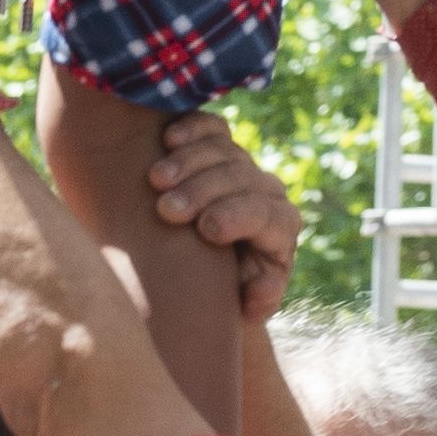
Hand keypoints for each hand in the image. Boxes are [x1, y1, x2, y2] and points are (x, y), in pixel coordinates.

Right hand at [149, 110, 300, 324]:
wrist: (201, 276)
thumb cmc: (225, 296)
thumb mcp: (243, 307)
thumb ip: (259, 300)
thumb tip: (264, 283)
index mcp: (281, 228)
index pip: (267, 214)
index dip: (238, 217)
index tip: (205, 229)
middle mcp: (266, 191)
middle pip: (241, 177)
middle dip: (204, 191)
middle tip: (166, 209)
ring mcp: (242, 165)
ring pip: (224, 149)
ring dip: (189, 161)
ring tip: (156, 180)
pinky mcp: (218, 147)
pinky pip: (211, 128)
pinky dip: (192, 128)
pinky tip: (167, 138)